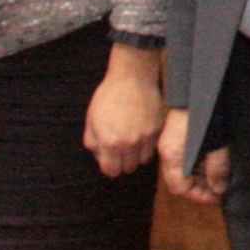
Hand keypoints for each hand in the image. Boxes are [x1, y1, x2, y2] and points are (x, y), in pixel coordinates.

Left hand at [83, 45, 165, 176]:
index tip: (109, 160)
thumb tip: (100, 157)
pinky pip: (153, 147)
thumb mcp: (91, 120)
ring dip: (136, 155)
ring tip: (131, 142)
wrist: (133, 78)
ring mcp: (146, 137)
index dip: (108, 166)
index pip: (111, 171)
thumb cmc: (109, 97)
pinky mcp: (158, 130)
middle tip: (119, 149)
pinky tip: (141, 133)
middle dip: (122, 162)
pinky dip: (147, 145)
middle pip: (127, 169)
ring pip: (142, 161)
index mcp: (110, 143)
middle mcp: (129, 144)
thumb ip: (92, 143)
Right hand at [158, 109, 230, 203]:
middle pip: (180, 181)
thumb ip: (217, 168)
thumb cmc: (207, 112)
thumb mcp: (218, 143)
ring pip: (183, 170)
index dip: (199, 197)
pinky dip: (198, 166)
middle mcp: (167, 152)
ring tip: (220, 180)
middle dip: (200, 189)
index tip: (218, 199)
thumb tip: (218, 189)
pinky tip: (213, 165)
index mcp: (173, 155)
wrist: (199, 86)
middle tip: (220, 192)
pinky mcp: (176, 137)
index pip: (180, 188)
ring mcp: (170, 144)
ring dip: (200, 178)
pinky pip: (185, 159)